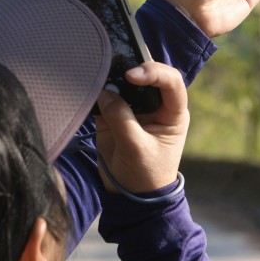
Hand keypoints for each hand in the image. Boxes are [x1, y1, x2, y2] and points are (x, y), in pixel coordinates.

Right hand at [93, 62, 188, 193]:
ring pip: (124, 83)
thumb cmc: (144, 175)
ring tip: (97, 70)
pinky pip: (104, 96)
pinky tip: (87, 84)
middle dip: (130, 66)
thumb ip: (121, 119)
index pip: (171, 82)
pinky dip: (96, 90)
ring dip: (111, 75)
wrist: (128, 197)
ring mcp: (133, 109)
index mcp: (172, 113)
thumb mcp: (136, 149)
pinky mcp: (113, 115)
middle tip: (112, 63)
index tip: (132, 75)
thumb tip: (105, 92)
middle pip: (146, 75)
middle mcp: (154, 106)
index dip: (154, 72)